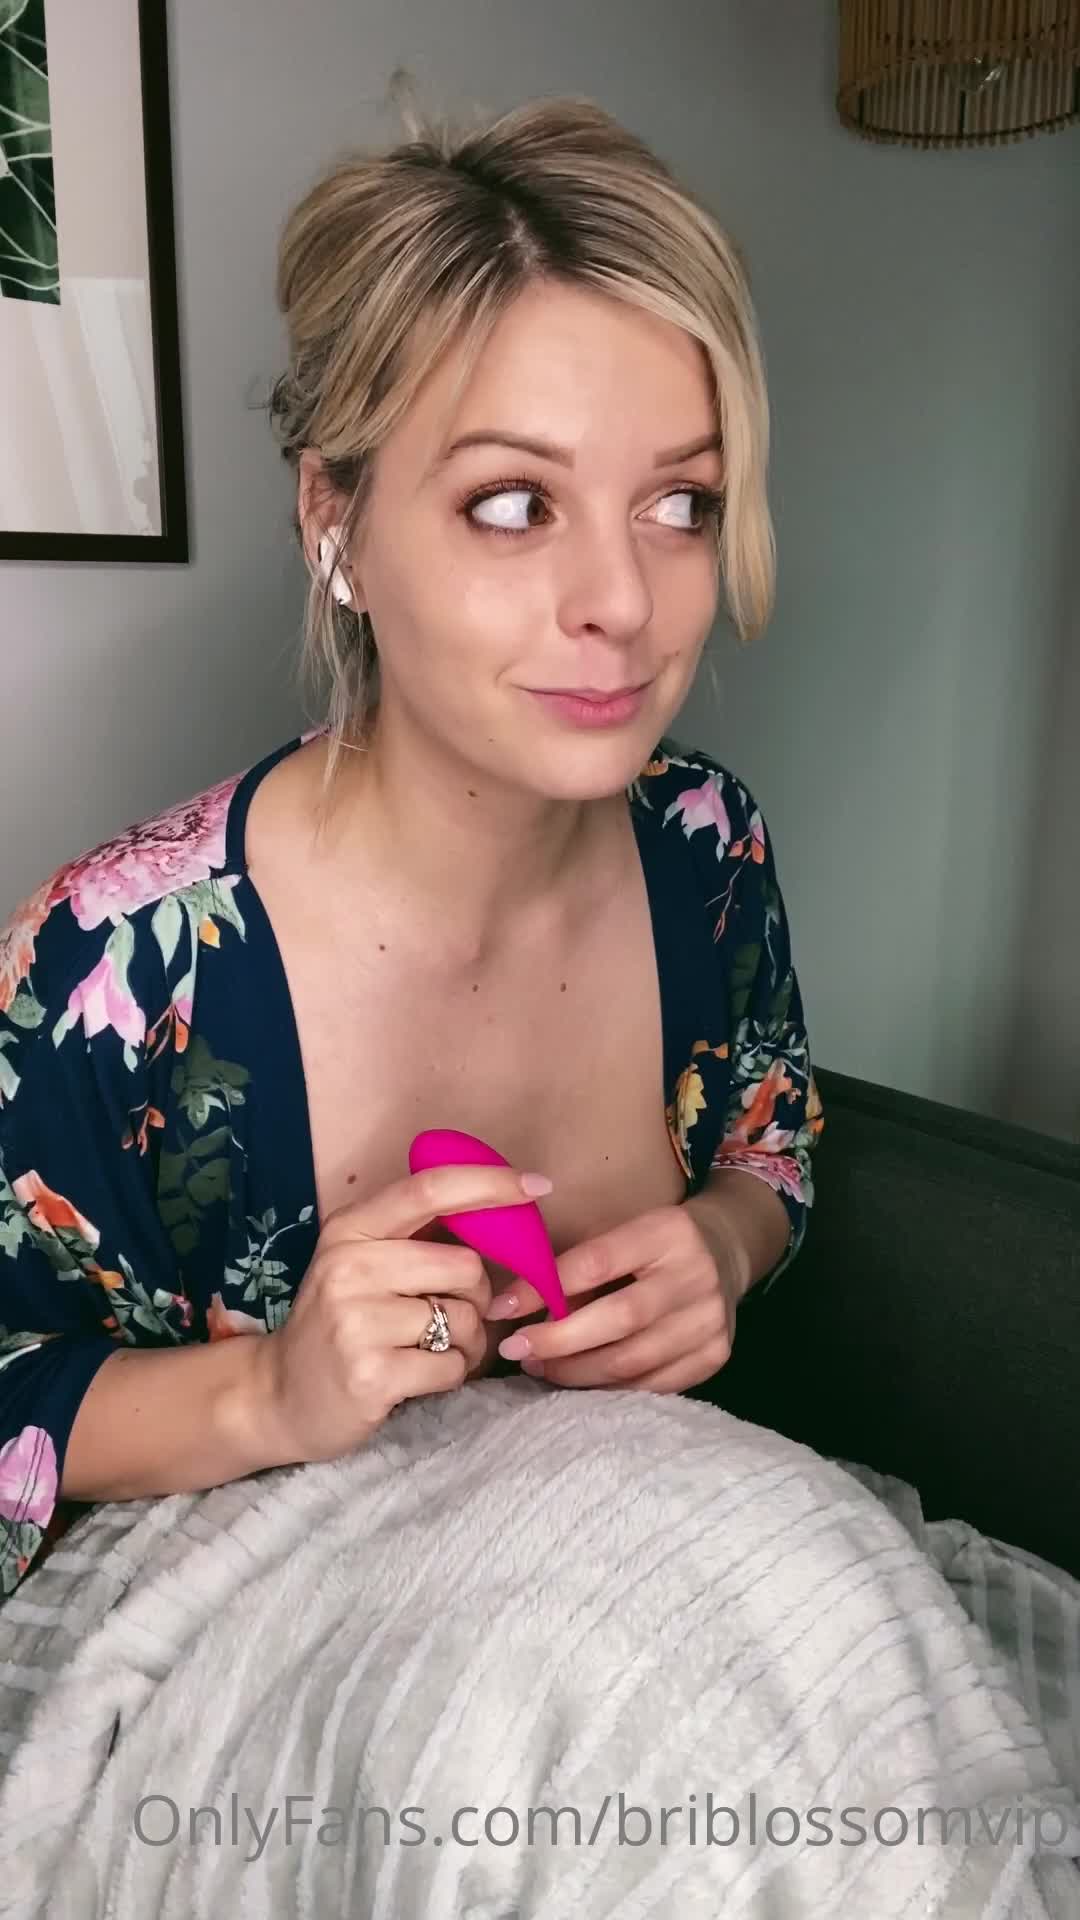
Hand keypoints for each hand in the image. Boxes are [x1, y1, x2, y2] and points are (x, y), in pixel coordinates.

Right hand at [250, 1163, 551, 1463]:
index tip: (536, 1185)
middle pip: (465, 1266)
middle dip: (476, 1297)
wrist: (276, 1396)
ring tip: (431, 1350)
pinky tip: (416, 1377)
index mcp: (351, 1229)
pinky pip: (451, 1365)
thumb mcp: (361, 1263)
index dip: (491, 1183)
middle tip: (450, 1317)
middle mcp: (348, 1267)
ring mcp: (355, 1321)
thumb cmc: (340, 1322)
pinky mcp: (370, 1374)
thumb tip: (500, 1213)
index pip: (431, 1190)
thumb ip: (417, 1236)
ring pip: (464, 1319)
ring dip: (465, 1342)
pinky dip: (450, 1374)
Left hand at [484, 1202, 741, 1392]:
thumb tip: (515, 1307)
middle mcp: (696, 1276)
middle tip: (516, 1350)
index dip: (543, 1289)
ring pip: (632, 1361)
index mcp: (667, 1231)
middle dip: (558, 1341)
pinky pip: (651, 1385)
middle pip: (618, 1320)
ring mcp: (710, 1321)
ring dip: (576, 1371)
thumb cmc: (652, 1242)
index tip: (501, 1308)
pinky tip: (580, 1379)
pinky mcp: (715, 1356)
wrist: (726, 1250)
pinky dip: (608, 1387)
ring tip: (540, 1366)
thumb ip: (577, 1265)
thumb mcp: (621, 1233)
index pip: (596, 1263)